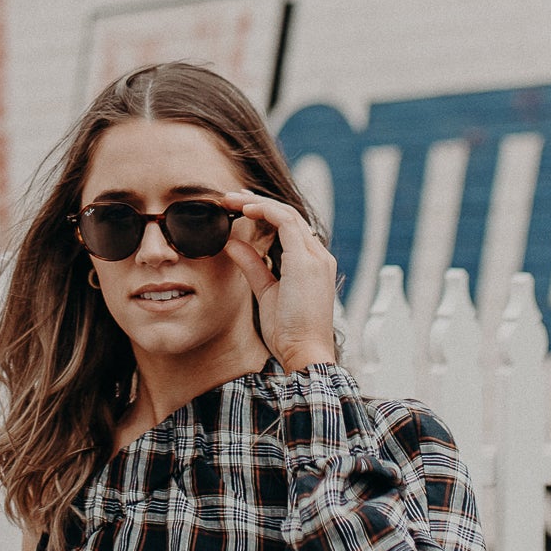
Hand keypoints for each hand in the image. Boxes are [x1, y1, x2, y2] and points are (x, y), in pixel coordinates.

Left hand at [221, 192, 337, 371]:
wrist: (304, 353)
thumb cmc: (289, 332)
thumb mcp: (266, 291)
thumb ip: (253, 265)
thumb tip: (232, 244)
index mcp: (313, 264)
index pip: (290, 228)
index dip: (265, 213)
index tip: (240, 209)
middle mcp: (318, 256)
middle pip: (289, 216)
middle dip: (258, 203)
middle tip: (232, 197)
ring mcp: (315, 257)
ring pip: (287, 214)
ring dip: (258, 203)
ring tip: (232, 200)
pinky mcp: (306, 261)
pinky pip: (286, 223)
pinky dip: (265, 212)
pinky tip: (245, 210)